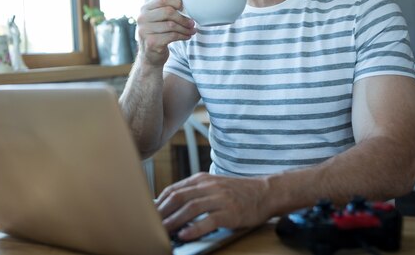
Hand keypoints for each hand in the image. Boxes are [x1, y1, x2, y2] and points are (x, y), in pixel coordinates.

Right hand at [136, 0, 196, 65]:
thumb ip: (168, 4)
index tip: (185, 8)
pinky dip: (182, 36)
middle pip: (168, 11)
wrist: (150, 57)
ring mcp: (145, 31)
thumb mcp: (160, 18)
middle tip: (192, 22)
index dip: (177, 2)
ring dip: (185, 28)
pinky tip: (187, 36)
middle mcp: (142, 19)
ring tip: (191, 30)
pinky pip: (172, 36)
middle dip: (183, 17)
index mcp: (144, 9)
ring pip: (171, 25)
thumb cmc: (157, 34)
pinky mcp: (151, 43)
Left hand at [155, 172, 270, 240]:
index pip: (174, 189)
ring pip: (191, 208)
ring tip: (162, 231)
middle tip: (150, 223)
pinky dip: (195, 228)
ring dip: (174, 220)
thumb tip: (172, 203)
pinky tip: (185, 235)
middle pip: (179, 197)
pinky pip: (209, 220)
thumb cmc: (238, 192)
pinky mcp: (230, 212)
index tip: (148, 213)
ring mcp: (220, 198)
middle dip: (162, 212)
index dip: (159, 202)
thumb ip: (195, 192)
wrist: (265, 192)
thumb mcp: (214, 186)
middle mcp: (209, 186)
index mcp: (202, 179)